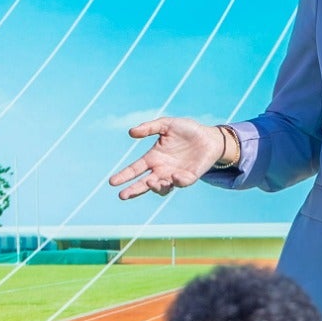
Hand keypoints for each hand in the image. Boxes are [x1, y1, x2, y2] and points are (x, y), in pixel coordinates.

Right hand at [110, 117, 228, 199]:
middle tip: (122, 195)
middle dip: (133, 190)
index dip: (124, 176)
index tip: (112, 182)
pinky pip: (181, 183)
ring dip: (155, 187)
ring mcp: (175, 175)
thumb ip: (149, 127)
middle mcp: (162, 170)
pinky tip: (174, 176)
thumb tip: (131, 132)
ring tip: (150, 181)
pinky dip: (177, 181)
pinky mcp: (189, 177)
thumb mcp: (166, 125)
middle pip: (144, 184)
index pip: (135, 169)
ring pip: (161, 188)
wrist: (209, 137)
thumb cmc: (187, 130)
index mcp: (153, 158)